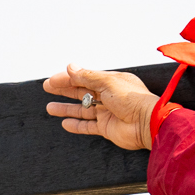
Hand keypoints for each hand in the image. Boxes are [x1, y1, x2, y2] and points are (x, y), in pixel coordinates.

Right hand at [43, 64, 157, 149]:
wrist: (146, 123)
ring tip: (50, 108)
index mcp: (111, 82)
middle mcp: (109, 97)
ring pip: (82, 110)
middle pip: (82, 92)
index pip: (85, 78)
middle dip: (64, 90)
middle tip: (48, 88)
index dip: (68, 79)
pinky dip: (76, 125)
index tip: (52, 80)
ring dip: (66, 108)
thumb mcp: (108, 82)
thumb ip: (87, 76)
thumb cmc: (133, 100)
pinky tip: (65, 123)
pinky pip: (88, 126)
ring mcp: (107, 113)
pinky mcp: (107, 128)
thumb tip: (70, 67)